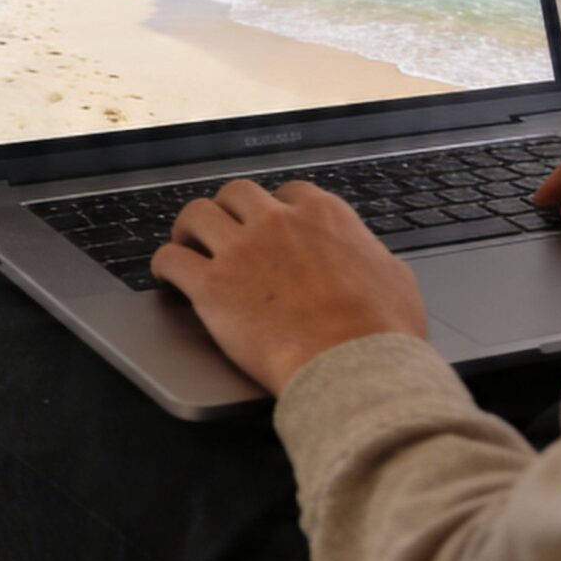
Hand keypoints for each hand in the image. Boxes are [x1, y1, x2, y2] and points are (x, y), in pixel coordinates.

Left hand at [151, 179, 427, 394]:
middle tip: (222, 232)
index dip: (275, 210)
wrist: (353, 367)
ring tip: (187, 245)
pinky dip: (164, 264)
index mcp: (324, 216)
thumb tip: (372, 259)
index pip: (289, 193)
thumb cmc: (382, 333)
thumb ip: (373, 257)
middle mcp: (278, 222)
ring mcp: (241, 250)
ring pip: (197, 214)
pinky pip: (171, 259)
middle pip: (237, 194)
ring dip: (189, 229)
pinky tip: (167, 276)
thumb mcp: (396, 279)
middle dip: (228, 211)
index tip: (269, 225)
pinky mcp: (211, 286)